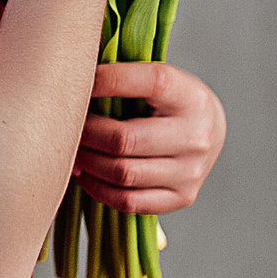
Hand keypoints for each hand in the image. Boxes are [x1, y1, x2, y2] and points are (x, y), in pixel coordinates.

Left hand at [73, 62, 226, 213]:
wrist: (209, 128)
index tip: (78, 82)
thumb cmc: (168, 99)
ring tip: (73, 150)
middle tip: (67, 125)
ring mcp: (191, 171)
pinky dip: (98, 189)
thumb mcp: (157, 77)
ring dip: (87, 162)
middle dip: (86, 132)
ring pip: (122, 173)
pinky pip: (129, 201)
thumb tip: (73, 79)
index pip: (146, 82)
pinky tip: (86, 173)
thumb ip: (123, 76)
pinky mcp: (183, 196)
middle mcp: (195, 136)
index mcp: (188, 96)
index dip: (104, 80)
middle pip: (123, 139)